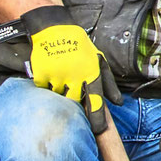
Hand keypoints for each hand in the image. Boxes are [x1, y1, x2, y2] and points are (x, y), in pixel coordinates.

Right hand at [20, 7, 120, 133]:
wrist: (54, 29)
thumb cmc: (80, 47)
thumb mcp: (99, 60)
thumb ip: (109, 83)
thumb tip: (119, 103)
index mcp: (91, 72)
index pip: (96, 100)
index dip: (97, 118)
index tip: (98, 131)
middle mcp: (75, 76)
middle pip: (74, 101)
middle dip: (73, 98)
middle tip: (70, 85)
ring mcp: (57, 75)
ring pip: (58, 96)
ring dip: (58, 90)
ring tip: (61, 74)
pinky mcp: (42, 74)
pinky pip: (43, 89)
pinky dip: (45, 84)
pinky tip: (50, 71)